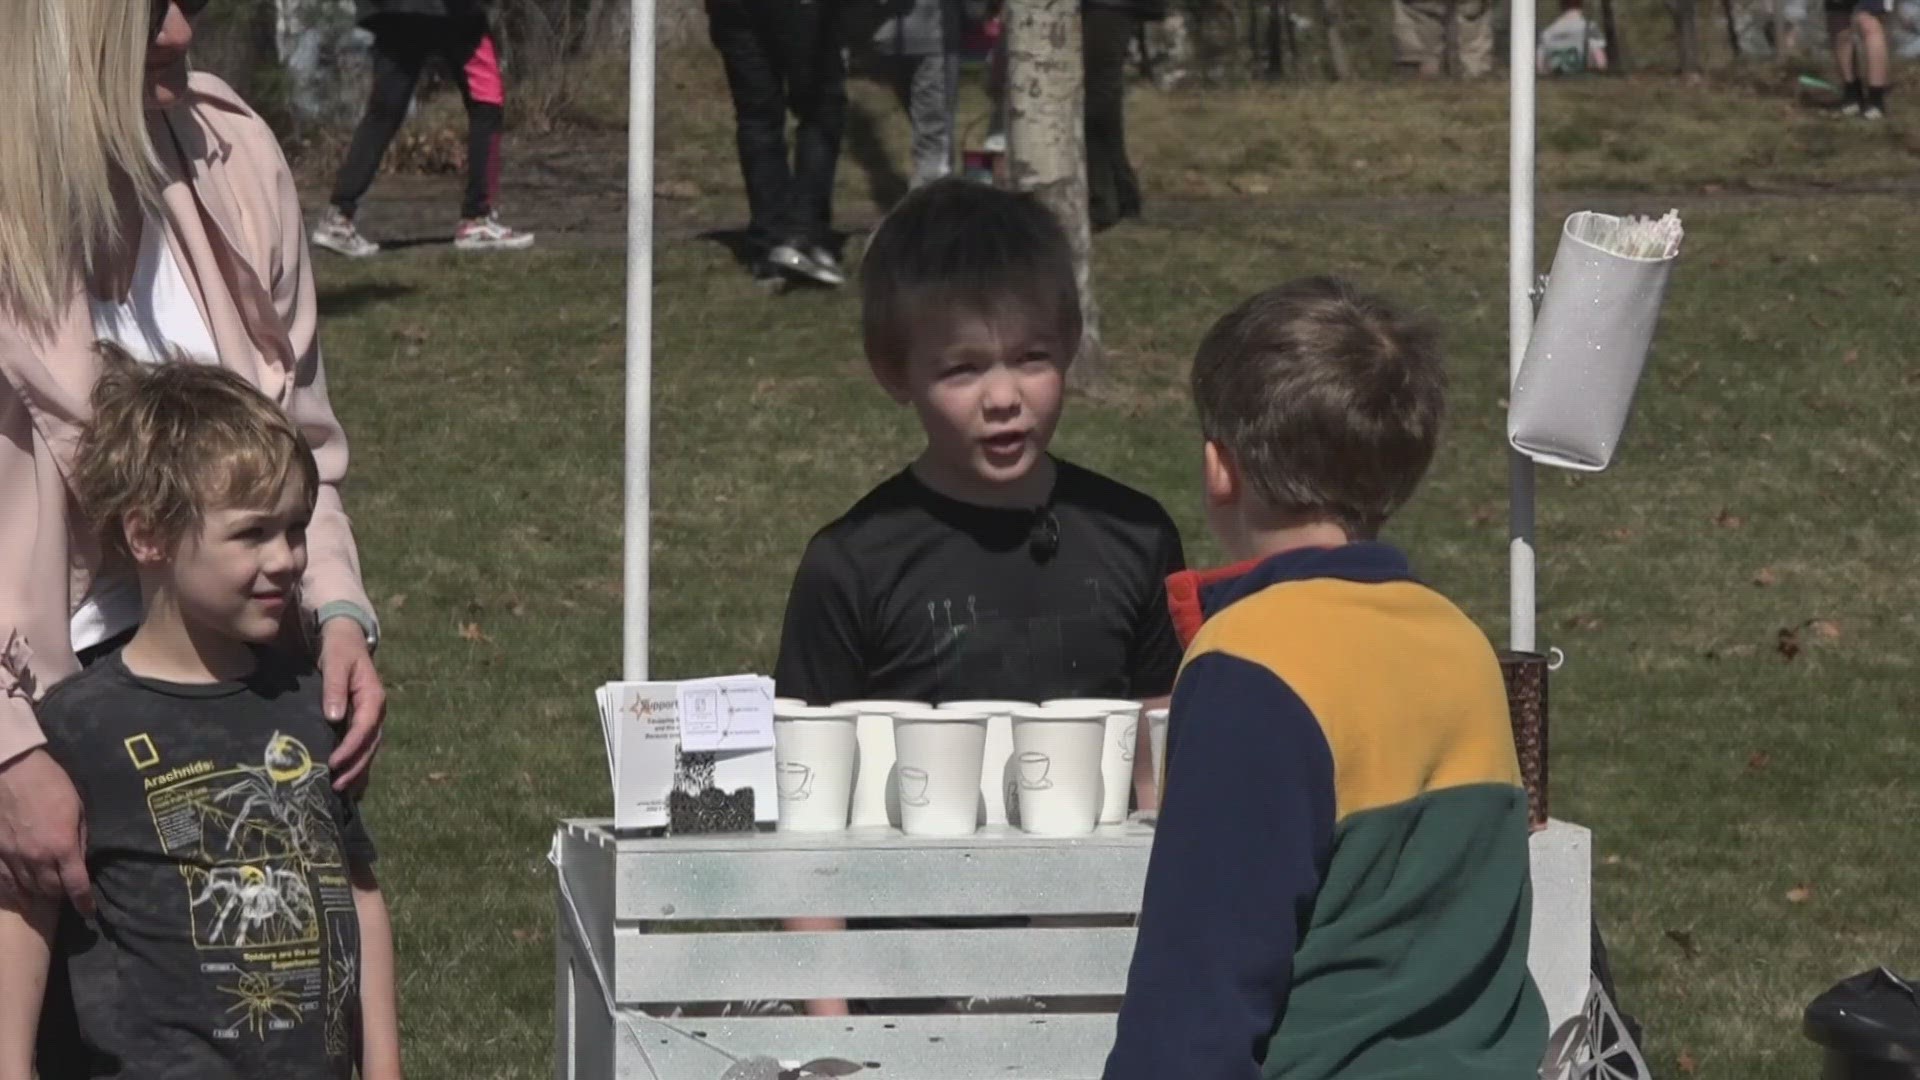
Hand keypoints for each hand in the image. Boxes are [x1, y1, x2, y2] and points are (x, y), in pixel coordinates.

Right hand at [0, 750, 91, 916]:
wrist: (11, 770)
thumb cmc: (50, 784)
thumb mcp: (78, 809)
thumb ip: (80, 838)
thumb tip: (80, 860)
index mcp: (61, 846)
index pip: (76, 885)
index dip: (84, 902)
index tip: (89, 912)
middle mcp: (36, 858)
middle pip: (51, 891)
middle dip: (63, 895)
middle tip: (69, 892)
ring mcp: (12, 857)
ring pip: (27, 889)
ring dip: (40, 893)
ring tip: (48, 891)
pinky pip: (5, 882)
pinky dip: (15, 890)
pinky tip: (21, 891)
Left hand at [319, 618, 385, 791]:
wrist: (346, 638)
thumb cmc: (340, 649)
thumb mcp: (335, 662)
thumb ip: (334, 688)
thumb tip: (334, 718)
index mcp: (373, 697)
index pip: (365, 727)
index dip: (351, 747)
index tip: (334, 763)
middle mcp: (376, 711)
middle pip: (370, 744)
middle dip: (356, 767)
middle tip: (337, 786)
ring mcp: (371, 717)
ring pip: (369, 749)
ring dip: (357, 770)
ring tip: (341, 790)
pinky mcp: (362, 721)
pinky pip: (363, 746)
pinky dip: (357, 764)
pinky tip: (348, 782)